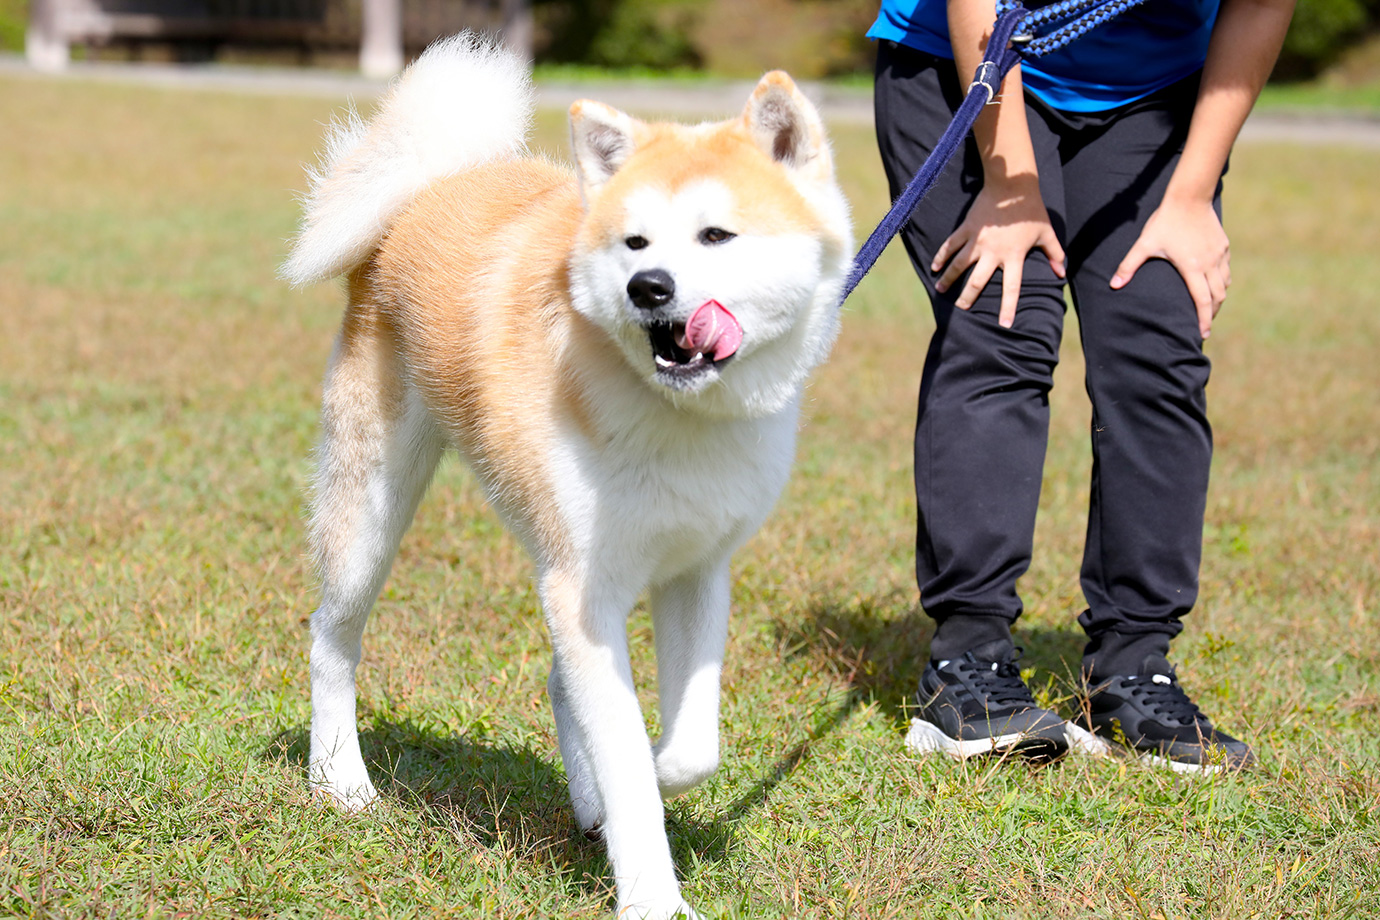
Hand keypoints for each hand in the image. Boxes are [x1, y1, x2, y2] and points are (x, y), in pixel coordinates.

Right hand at [931, 178, 1065, 327]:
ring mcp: (977, 240)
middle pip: (977, 281)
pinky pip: (950, 245)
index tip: (1004, 324)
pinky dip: (941, 256)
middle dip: (967, 298)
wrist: (1012, 186)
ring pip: (959, 265)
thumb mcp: (1047, 232)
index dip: (1008, 307)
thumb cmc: (1032, 210)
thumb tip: (1062, 272)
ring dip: (949, 280)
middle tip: (961, 310)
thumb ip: (1055, 253)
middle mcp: (993, 252)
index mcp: (1013, 256)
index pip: (1012, 287)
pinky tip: (934, 267)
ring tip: (940, 291)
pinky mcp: (967, 228)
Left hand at [1111, 194, 1229, 338]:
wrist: (1189, 197)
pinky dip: (1222, 281)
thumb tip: (1114, 285)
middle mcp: (1210, 263)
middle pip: (1218, 296)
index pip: (1202, 301)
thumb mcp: (1144, 244)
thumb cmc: (1164, 222)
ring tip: (1209, 307)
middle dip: (1212, 313)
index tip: (1202, 334)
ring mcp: (1219, 254)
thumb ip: (1128, 266)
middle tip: (1205, 325)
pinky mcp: (1224, 245)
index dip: (1204, 320)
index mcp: (1192, 268)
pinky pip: (1226, 270)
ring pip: (1225, 284)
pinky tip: (1213, 284)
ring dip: (1218, 298)